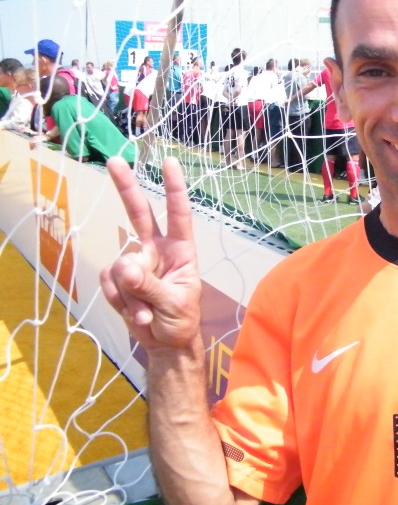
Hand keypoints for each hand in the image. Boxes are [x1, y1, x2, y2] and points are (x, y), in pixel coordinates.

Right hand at [100, 157, 201, 351]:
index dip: (174, 188)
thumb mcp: (173, 305)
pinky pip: (109, 284)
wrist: (166, 344)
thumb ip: (150, 286)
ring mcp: (135, 264)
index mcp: (181, 250)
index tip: (169, 162)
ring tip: (149, 313)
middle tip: (114, 160)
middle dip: (126, 187)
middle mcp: (157, 250)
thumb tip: (125, 265)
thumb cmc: (181, 320)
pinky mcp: (118, 280)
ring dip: (132, 297)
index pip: (178, 214)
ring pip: (122, 267)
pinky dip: (120, 302)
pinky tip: (136, 315)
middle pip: (138, 214)